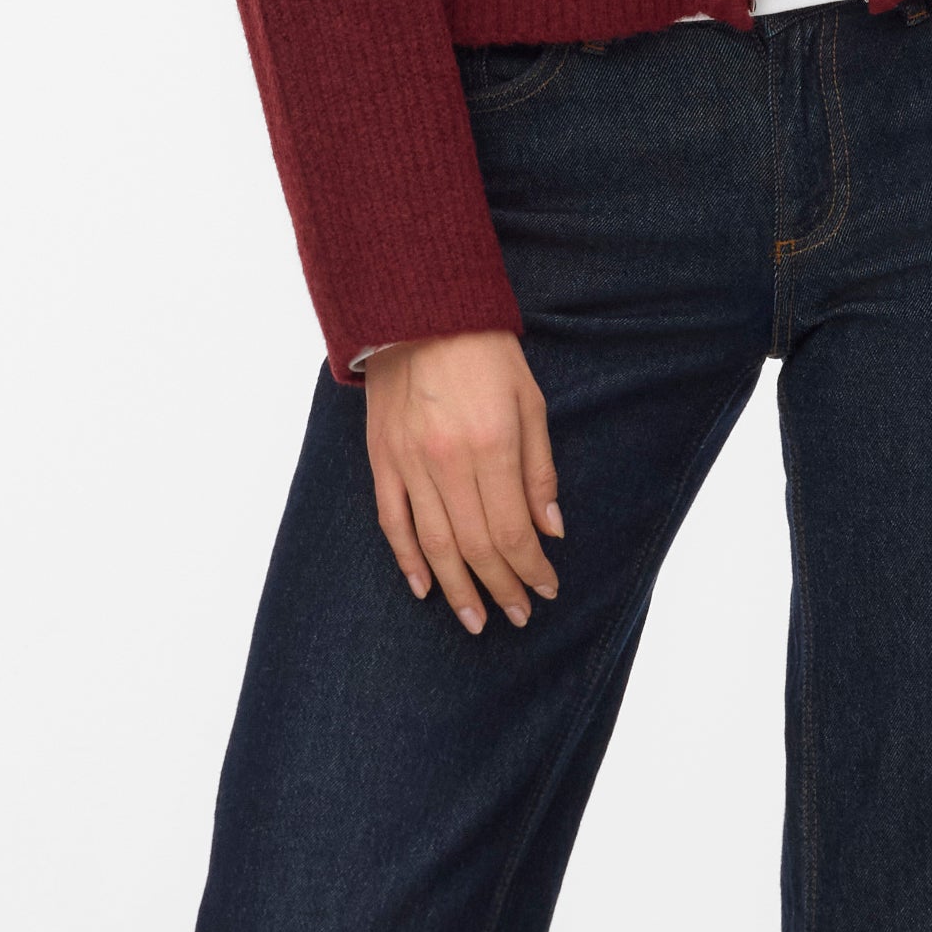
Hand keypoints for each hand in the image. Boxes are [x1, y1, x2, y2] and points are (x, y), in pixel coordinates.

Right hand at [363, 331, 564, 633]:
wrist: (418, 310)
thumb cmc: (484, 352)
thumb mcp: (530, 402)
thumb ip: (539, 471)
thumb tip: (550, 530)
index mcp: (491, 445)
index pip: (513, 530)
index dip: (531, 569)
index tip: (546, 590)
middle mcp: (447, 462)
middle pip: (476, 546)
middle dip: (501, 587)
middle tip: (517, 615)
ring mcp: (408, 463)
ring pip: (433, 545)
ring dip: (457, 589)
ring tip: (476, 620)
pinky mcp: (381, 459)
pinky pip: (393, 522)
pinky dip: (408, 560)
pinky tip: (425, 588)